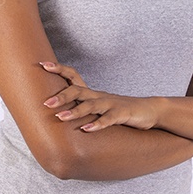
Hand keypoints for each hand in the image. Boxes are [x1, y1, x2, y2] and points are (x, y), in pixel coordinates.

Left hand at [39, 61, 159, 131]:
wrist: (149, 110)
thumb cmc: (120, 110)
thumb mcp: (99, 107)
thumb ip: (82, 108)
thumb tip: (59, 112)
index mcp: (92, 93)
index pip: (73, 76)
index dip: (59, 69)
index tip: (43, 64)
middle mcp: (99, 96)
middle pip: (77, 91)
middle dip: (61, 96)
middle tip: (45, 103)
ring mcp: (111, 104)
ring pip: (90, 106)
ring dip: (75, 111)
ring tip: (61, 116)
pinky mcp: (122, 114)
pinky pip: (108, 119)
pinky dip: (97, 124)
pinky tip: (86, 129)